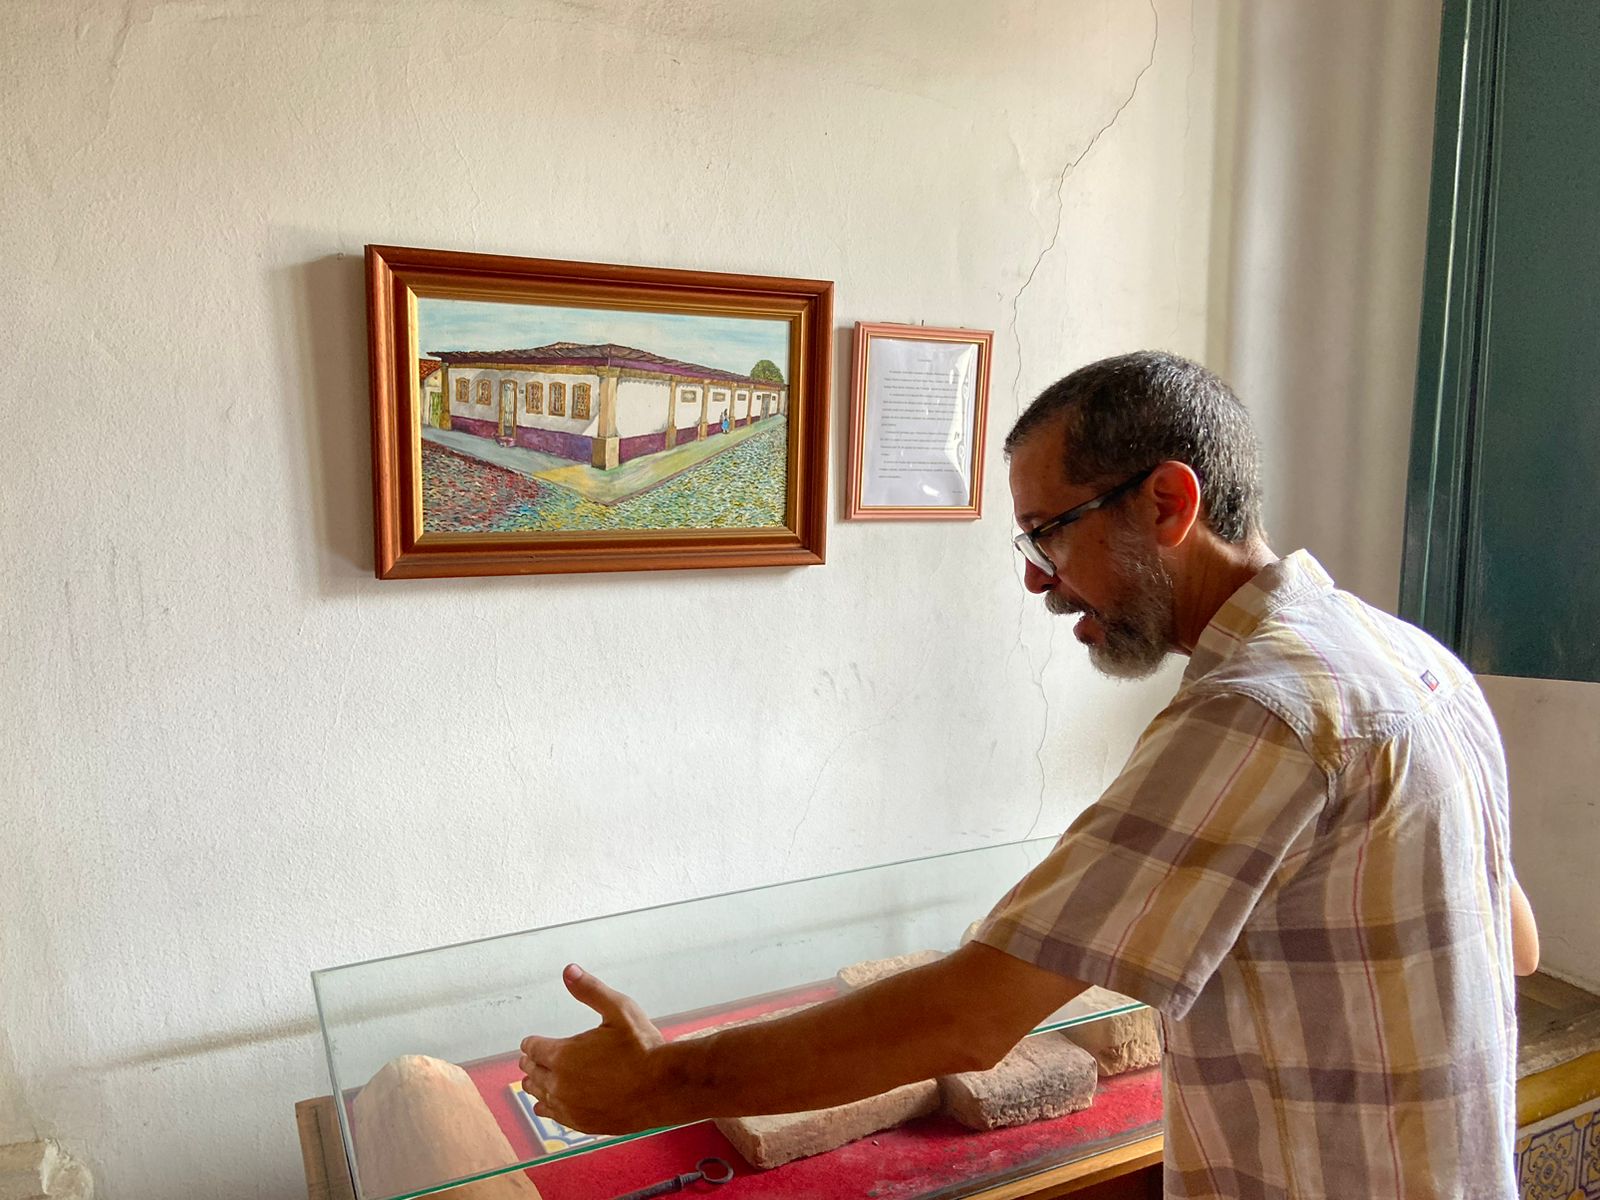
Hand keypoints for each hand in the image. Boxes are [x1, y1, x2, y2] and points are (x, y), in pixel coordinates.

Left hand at [518, 964, 669, 1134]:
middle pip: (533, 1072)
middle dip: (531, 1063)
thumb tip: (568, 970)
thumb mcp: (619, 1009)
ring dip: (536, 1085)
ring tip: (531, 1081)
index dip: (530, 1043)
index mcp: (563, 1055)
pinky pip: (554, 1116)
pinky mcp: (582, 1123)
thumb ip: (591, 990)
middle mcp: (560, 1084)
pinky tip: (545, 1106)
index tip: (529, 1042)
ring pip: (539, 1096)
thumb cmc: (643, 1047)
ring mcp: (570, 1107)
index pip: (532, 1049)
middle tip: (529, 1059)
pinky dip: (547, 1107)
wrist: (664, 1088)